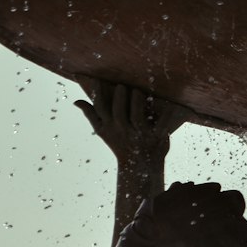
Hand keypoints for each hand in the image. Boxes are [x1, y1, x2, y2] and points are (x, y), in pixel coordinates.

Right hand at [75, 79, 189, 164]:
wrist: (139, 166)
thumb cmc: (120, 143)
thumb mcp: (103, 131)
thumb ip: (91, 115)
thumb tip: (76, 101)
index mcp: (109, 126)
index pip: (100, 109)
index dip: (98, 94)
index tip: (99, 80)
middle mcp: (123, 130)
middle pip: (118, 112)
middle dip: (119, 97)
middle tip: (122, 86)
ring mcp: (140, 135)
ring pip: (137, 117)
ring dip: (137, 102)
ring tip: (138, 91)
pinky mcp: (156, 138)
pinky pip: (162, 125)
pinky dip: (166, 115)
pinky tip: (169, 104)